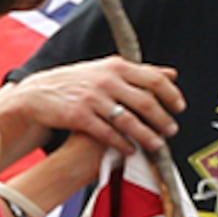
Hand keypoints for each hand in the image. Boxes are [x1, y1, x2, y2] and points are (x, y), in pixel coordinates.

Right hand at [0, 53, 182, 154]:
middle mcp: (106, 81)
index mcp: (117, 66)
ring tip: (157, 145)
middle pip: (144, 101)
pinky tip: (130, 150)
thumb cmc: (76, 83)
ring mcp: (92, 99)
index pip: (153, 79)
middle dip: (161, 119)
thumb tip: (172, 75)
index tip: (180, 108)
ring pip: (128, 120)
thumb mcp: (107, 70)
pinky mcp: (79, 117)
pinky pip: (106, 133)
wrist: (38, 93)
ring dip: (146, 135)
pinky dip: (121, 143)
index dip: (171, 95)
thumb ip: (139, 73)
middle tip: (171, 130)